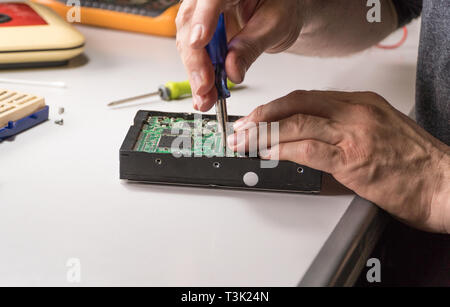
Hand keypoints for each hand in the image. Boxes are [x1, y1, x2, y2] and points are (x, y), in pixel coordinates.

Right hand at [175, 0, 302, 110]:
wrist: (280, 10)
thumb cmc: (282, 7)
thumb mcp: (275, 25)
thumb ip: (252, 46)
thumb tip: (232, 72)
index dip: (202, 21)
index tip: (198, 44)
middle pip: (191, 23)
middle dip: (195, 60)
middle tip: (204, 86)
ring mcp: (201, 13)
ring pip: (187, 42)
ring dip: (194, 74)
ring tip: (205, 98)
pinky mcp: (199, 31)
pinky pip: (192, 53)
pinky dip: (198, 75)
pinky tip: (202, 93)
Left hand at [227, 90, 449, 232]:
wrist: (443, 184)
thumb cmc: (414, 162)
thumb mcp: (378, 132)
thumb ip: (344, 130)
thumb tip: (310, 138)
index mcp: (361, 104)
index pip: (306, 98)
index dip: (276, 107)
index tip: (258, 116)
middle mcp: (355, 112)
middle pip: (296, 105)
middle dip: (263, 116)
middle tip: (243, 127)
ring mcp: (354, 134)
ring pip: (297, 124)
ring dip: (265, 134)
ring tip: (246, 142)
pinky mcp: (353, 159)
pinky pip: (308, 149)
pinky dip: (283, 149)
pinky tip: (268, 153)